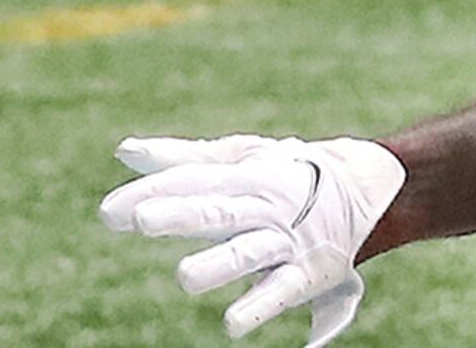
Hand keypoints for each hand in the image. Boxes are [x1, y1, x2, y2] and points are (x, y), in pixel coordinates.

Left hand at [101, 134, 406, 345]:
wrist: (365, 184)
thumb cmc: (284, 172)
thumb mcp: (240, 157)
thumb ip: (182, 160)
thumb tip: (124, 152)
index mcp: (246, 175)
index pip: (195, 181)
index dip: (155, 194)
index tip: (110, 212)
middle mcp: (265, 206)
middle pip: (218, 211)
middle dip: (181, 216)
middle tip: (142, 220)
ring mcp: (285, 240)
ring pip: (248, 254)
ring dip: (219, 265)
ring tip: (186, 277)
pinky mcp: (306, 274)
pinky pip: (281, 292)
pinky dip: (260, 307)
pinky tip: (231, 324)